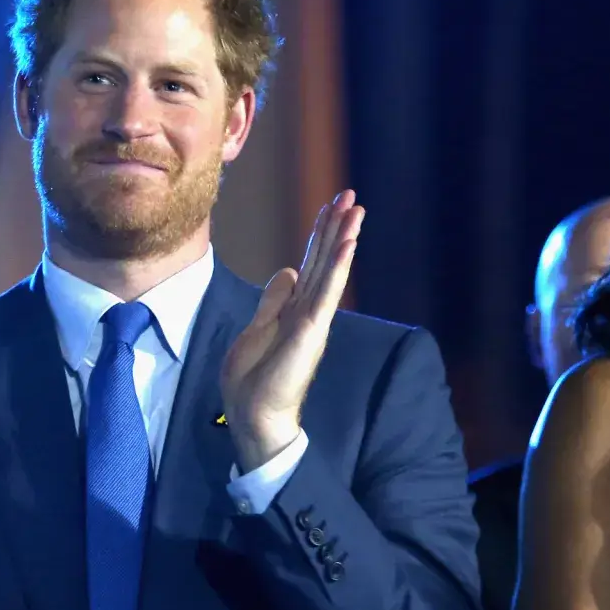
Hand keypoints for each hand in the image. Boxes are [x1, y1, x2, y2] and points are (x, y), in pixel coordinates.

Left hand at [221, 191, 364, 470]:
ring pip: (331, 270)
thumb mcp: (256, 328)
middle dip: (337, 226)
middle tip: (351, 195)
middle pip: (325, 259)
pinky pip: (327, 292)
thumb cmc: (253, 380)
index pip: (311, 263)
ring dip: (344, 238)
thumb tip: (288, 271)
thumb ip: (273, 301)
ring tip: (357, 210)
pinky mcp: (311, 330)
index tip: (331, 206)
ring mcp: (313, 319)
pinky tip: (348, 244)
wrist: (254, 414)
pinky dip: (338, 267)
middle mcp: (309, 310)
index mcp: (294, 308)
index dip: (320, 234)